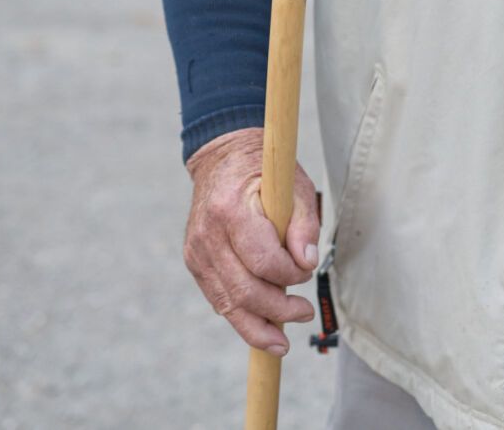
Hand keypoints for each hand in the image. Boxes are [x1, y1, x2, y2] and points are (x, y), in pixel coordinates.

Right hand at [183, 128, 319, 353]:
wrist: (221, 160)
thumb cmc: (264, 173)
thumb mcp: (294, 185)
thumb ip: (304, 223)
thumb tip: (308, 262)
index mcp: (230, 210)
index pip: (261, 260)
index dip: (289, 275)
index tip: (307, 271)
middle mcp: (207, 235)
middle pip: (243, 290)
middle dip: (277, 310)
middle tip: (304, 313)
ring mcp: (196, 252)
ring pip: (226, 304)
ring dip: (257, 327)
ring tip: (281, 342)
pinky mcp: (195, 263)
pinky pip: (218, 299)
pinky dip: (241, 316)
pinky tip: (262, 327)